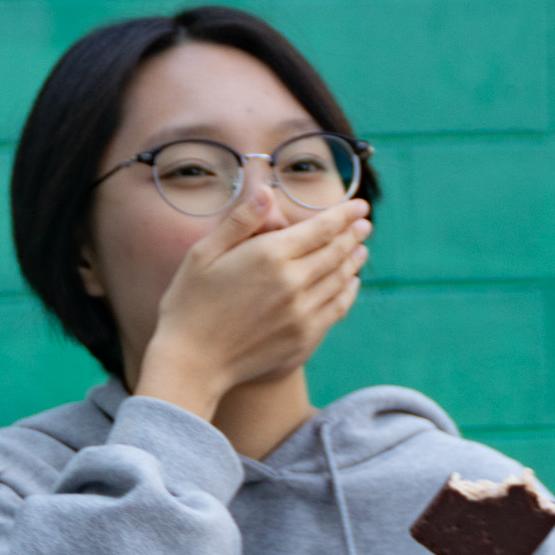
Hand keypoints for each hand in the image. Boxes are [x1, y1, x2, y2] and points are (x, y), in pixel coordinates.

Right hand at [136, 190, 369, 419]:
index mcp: (270, 254)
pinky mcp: (304, 336)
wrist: (192, 362)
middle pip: (336, 251)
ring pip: (341, 279)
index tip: (359, 206)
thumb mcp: (203, 253)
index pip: (321, 228)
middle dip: (354, 234)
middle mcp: (293, 281)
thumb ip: (239, 221)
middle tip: (365, 224)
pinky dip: (349, 292)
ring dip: (354, 260)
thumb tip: (267, 192)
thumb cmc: (189, 303)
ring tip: (361, 249)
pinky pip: (337, 308)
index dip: (344, 214)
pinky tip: (350, 284)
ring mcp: (302, 311)